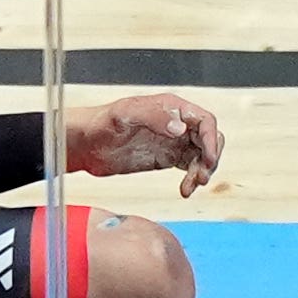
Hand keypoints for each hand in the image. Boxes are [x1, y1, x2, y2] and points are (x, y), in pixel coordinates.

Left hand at [65, 93, 223, 196]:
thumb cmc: (100, 123)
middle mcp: (175, 122)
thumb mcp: (124, 115)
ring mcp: (172, 141)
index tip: (208, 159)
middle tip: (201, 175)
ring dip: (203, 171)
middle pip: (209, 138)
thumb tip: (181, 128)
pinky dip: (192, 179)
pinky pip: (189, 168)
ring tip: (191, 185)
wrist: (85, 144)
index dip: (212, 139)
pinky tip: (185, 190)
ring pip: (202, 155)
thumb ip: (153, 117)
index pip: (204, 120)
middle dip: (211, 157)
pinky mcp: (166, 158)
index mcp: (170, 107)